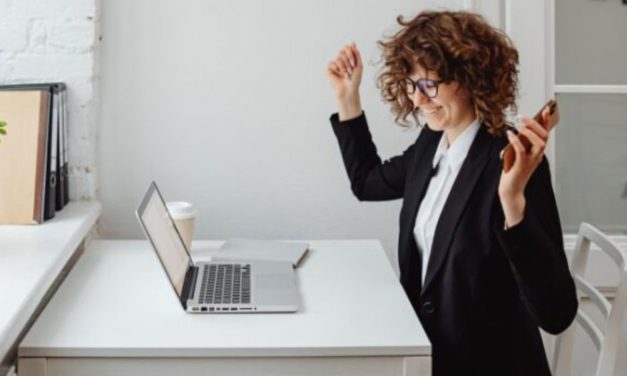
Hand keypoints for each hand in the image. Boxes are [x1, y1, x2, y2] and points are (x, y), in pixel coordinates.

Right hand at [327, 42, 363, 119]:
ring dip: (344, 67)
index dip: (350, 53)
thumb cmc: (355, 80)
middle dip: (348, 61)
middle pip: (342, 51)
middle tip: (350, 70)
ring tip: (346, 75)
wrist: (349, 90)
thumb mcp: (359, 65)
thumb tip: (352, 42)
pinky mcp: (329, 69)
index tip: (353, 63)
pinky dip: (336, 68)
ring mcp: (335, 64)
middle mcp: (342, 59)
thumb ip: (356, 54)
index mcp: (349, 57)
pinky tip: (339, 74)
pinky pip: (331, 63)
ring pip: (338, 58)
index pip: (348, 47)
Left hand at [498, 107, 550, 225]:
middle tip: (522, 116)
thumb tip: (519, 128)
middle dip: (535, 124)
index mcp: (537, 152)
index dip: (547, 122)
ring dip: (529, 132)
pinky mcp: (522, 166)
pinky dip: (516, 141)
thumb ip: (521, 143)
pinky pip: (522, 151)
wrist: (510, 190)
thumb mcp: (518, 154)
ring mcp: (531, 162)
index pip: (545, 134)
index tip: (546, 109)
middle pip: (543, 136)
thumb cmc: (513, 171)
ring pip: (538, 143)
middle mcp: (537, 156)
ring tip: (518, 124)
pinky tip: (509, 134)